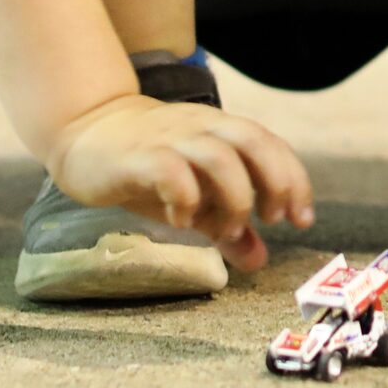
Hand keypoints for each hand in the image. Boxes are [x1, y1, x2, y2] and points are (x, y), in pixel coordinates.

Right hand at [48, 94, 314, 273]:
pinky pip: (170, 169)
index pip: (270, 144)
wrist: (86, 133)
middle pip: (253, 140)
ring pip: (218, 155)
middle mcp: (200, 128)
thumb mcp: (194, 195)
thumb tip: (259, 260)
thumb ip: (226, 224)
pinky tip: (181, 222)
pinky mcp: (137, 157)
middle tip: (273, 220)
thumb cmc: (148, 165)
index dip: (293, 179)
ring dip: (234, 196)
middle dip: (275, 181)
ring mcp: (169, 139)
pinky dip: (186, 198)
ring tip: (227, 228)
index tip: (300, 218)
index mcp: (219, 130)